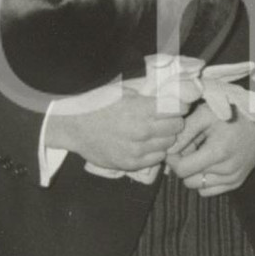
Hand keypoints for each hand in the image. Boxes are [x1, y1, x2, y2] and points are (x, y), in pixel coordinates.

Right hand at [44, 88, 184, 173]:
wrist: (74, 126)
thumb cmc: (99, 104)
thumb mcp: (125, 91)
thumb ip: (150, 97)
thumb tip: (176, 96)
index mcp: (140, 109)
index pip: (177, 109)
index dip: (180, 106)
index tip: (177, 105)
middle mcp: (141, 131)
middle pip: (176, 127)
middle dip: (174, 121)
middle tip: (165, 118)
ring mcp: (136, 150)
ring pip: (169, 144)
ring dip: (165, 137)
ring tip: (154, 131)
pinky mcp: (130, 163)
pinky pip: (157, 158)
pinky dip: (156, 150)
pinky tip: (146, 143)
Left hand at [165, 101, 254, 194]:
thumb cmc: (232, 114)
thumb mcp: (206, 115)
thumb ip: (185, 131)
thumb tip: (168, 149)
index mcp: (218, 152)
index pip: (182, 169)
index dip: (173, 159)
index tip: (175, 148)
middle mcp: (226, 170)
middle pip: (187, 180)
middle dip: (183, 165)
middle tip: (190, 148)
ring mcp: (233, 179)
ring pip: (197, 186)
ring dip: (194, 173)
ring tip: (201, 155)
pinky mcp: (236, 182)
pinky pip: (208, 191)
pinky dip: (204, 180)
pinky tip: (209, 164)